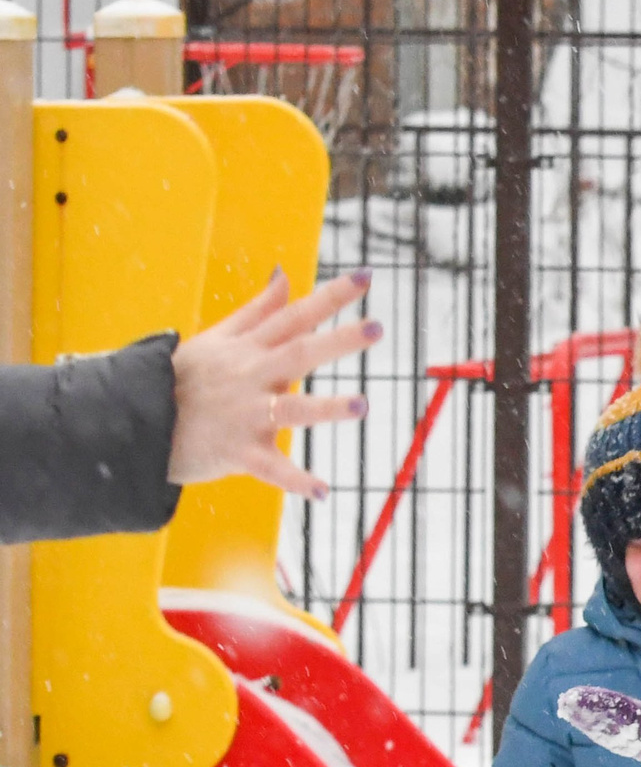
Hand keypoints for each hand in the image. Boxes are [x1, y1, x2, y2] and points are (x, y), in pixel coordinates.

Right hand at [165, 270, 378, 497]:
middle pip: (298, 353)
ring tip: (361, 405)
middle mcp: (250, 376)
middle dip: (337, 341)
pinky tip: (322, 491)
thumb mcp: (217, 339)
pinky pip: (271, 468)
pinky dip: (295, 480)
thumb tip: (284, 275)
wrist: (136, 422)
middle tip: (377, 328)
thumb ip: (258, 311)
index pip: (294, 316)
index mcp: (249, 349)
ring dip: (325, 408)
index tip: (367, 277)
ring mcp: (245, 415)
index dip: (329, 296)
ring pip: (289, 409)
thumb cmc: (184, 379)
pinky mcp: (238, 452)